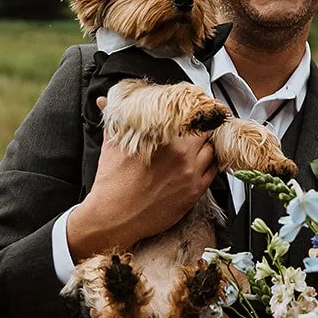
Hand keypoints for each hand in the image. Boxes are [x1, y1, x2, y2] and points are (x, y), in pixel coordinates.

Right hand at [67, 125, 217, 260]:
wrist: (113, 216)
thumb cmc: (112, 182)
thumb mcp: (112, 144)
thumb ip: (116, 119)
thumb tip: (104, 101)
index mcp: (165, 138)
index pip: (192, 115)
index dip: (196, 111)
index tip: (196, 110)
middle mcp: (182, 155)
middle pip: (206, 132)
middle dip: (202, 128)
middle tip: (198, 127)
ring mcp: (190, 174)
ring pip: (213, 151)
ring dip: (208, 146)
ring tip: (200, 145)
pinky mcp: (194, 193)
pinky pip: (213, 173)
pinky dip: (210, 165)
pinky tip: (202, 163)